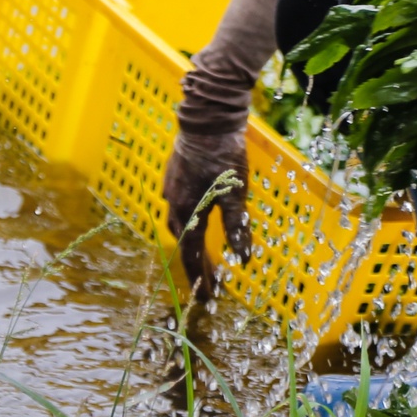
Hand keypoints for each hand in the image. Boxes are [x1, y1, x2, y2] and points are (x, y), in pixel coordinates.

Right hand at [162, 129, 252, 305]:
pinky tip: (200, 218)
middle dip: (197, 264)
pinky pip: (180, 208)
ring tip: (206, 255)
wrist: (207, 117)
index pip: (191, 254)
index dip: (201, 277)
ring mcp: (172, 187)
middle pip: (184, 242)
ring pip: (180, 225)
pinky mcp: (176, 174)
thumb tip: (244, 259)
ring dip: (193, 243)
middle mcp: (174, 203)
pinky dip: (191, 223)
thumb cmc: (223, 155)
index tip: (208, 299)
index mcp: (187, 211)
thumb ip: (237, 226)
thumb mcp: (236, 193)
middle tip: (212, 281)